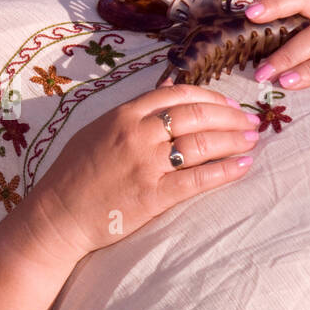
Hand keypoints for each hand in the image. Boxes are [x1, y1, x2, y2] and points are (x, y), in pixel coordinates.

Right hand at [21, 83, 260, 259]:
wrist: (57, 215)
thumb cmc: (71, 176)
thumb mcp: (96, 131)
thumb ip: (129, 116)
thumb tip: (164, 99)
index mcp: (123, 114)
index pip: (177, 94)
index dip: (209, 96)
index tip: (227, 104)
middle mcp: (137, 134)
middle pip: (196, 116)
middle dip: (229, 116)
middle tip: (250, 121)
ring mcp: (146, 164)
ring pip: (202, 144)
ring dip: (233, 139)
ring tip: (252, 140)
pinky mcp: (153, 195)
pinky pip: (198, 179)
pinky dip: (225, 171)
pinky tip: (243, 166)